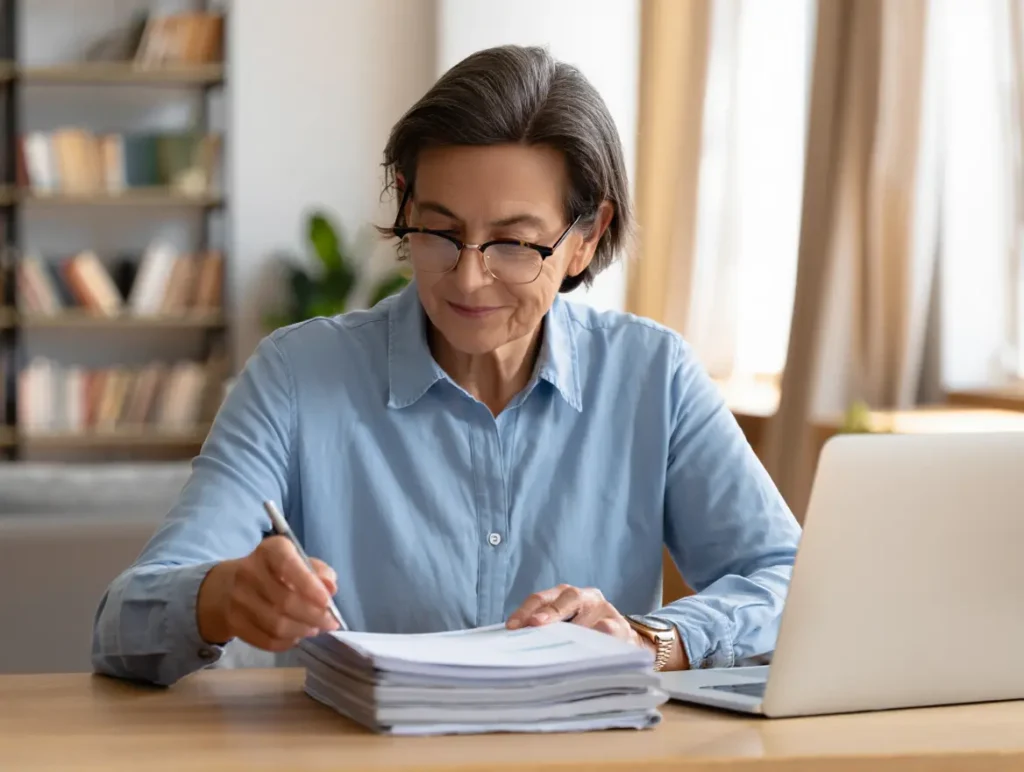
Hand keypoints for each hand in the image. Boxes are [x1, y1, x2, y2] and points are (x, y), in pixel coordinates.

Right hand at [196, 536, 339, 651]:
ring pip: (276, 624)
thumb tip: (331, 587)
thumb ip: (317, 571)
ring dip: (301, 630)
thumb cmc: (272, 572)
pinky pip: (265, 640)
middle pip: (284, 601)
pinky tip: (296, 636)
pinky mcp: (233, 623)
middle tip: (330, 623)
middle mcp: (249, 572)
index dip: (309, 585)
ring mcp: (238, 599)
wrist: (225, 587)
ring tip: (314, 629)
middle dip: (313, 616)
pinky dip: (286, 642)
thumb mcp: (295, 560)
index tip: (327, 602)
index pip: (288, 565)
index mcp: (269, 551)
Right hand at [506, 584, 650, 651]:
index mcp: (590, 598)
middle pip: (547, 597)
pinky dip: (521, 622)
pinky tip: (511, 633)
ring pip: (535, 603)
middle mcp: (571, 595)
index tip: (538, 623)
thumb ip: (614, 632)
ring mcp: (556, 603)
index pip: (569, 599)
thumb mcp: (621, 637)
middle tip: (516, 626)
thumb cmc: (617, 639)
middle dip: (530, 610)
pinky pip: (531, 614)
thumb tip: (602, 628)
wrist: (615, 641)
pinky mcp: (546, 614)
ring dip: (521, 615)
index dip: (553, 611)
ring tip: (509, 629)